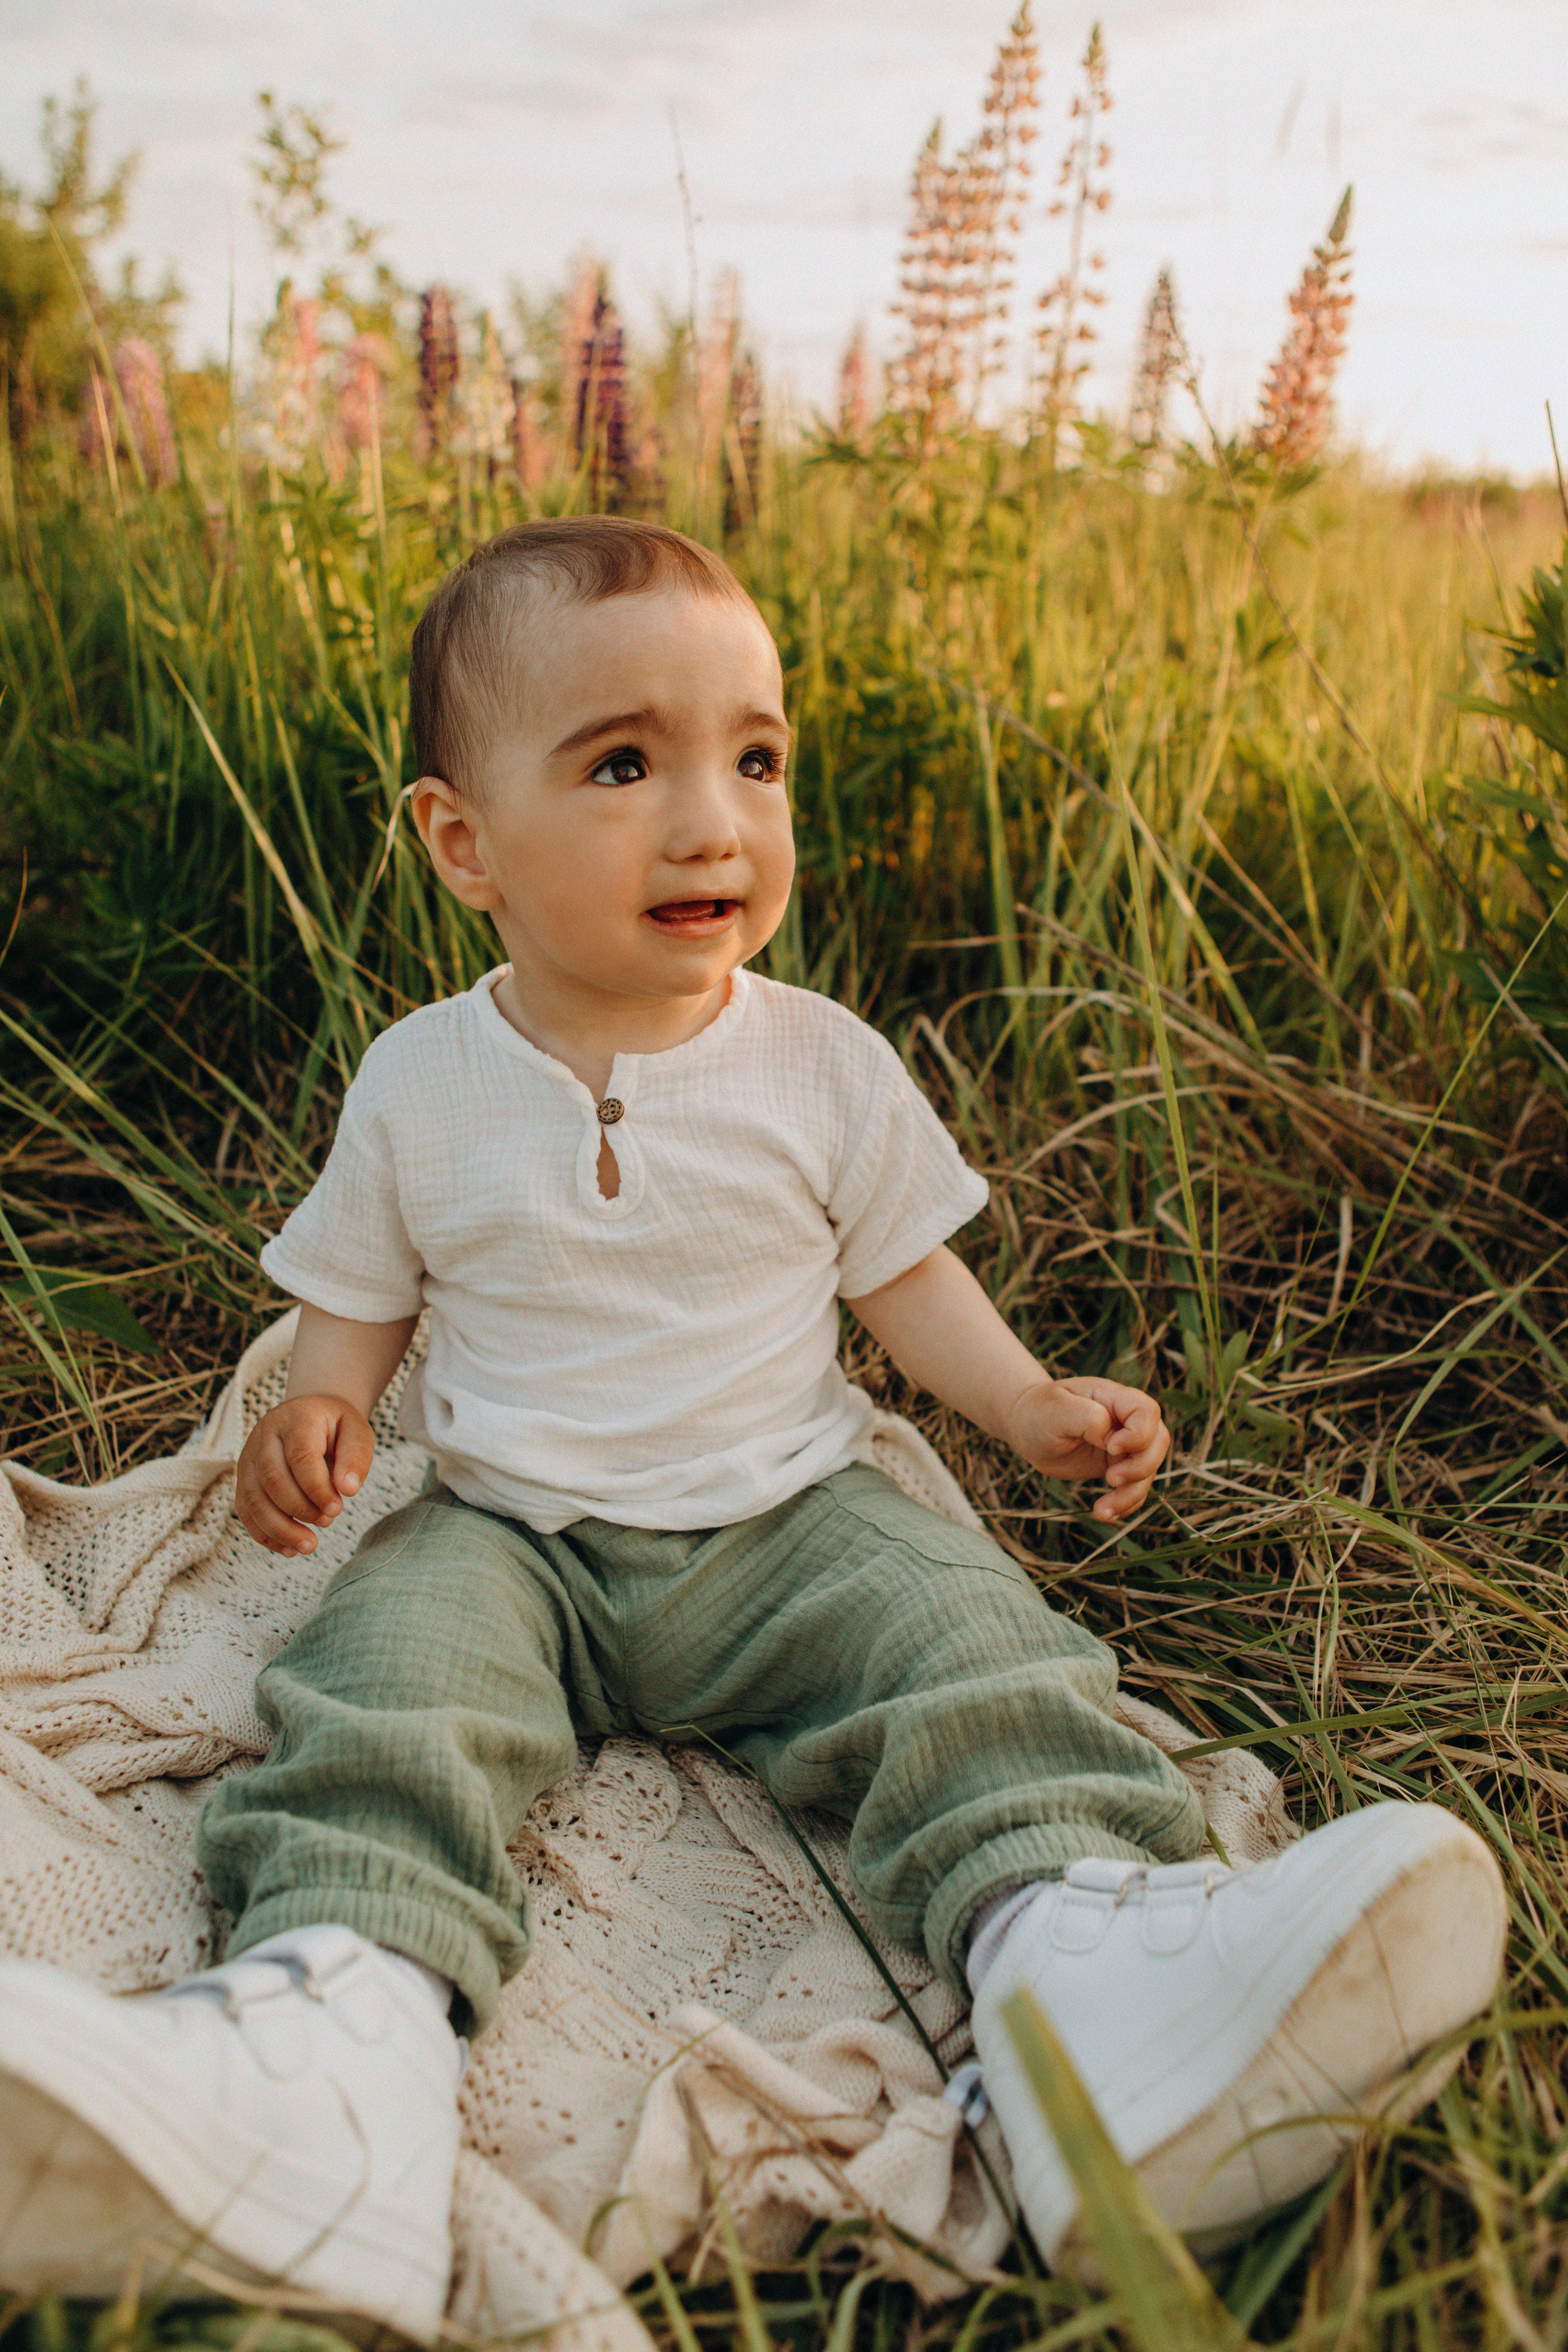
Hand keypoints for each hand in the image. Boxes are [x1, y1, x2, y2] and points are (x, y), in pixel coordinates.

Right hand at [235, 1393, 375, 1555]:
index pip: (300, 1457)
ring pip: (254, 1499)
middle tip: (328, 1521)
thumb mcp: (357, 1432)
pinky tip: (289, 1548)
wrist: (310, 1414)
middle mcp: (265, 1436)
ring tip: (309, 1546)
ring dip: (281, 1529)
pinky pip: (246, 1511)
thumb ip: (356, 1458)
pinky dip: (265, 1534)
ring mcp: (249, 1457)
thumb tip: (348, 1490)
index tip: (337, 1509)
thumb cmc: (336, 1427)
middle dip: (300, 1509)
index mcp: (296, 1418)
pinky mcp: (243, 1478)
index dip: (317, 1488)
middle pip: (273, 1480)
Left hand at [1006, 1375, 1170, 1524]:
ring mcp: (1124, 1445)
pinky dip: (1125, 1505)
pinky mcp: (1117, 1466)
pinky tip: (1105, 1513)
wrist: (1028, 1428)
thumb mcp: (1054, 1410)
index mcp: (1113, 1398)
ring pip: (1149, 1470)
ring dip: (1131, 1495)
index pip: (1146, 1411)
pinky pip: (1135, 1488)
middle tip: (1111, 1479)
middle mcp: (1125, 1421)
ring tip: (1101, 1511)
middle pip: (1157, 1442)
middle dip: (1140, 1467)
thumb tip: (1110, 1434)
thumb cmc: (1039, 1412)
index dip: (1138, 1434)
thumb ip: (1085, 1416)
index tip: (1110, 1447)